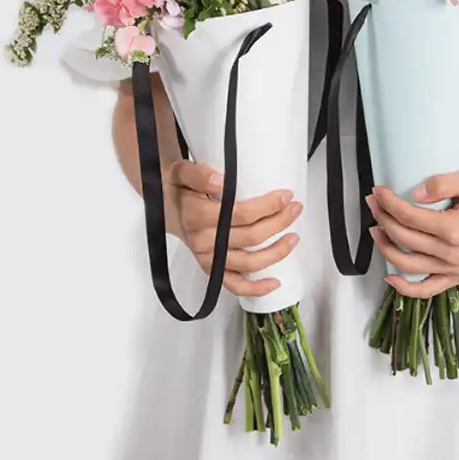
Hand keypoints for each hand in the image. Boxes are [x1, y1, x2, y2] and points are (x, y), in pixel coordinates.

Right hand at [165, 160, 302, 297]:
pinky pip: (233, 285)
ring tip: (294, 237)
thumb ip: (199, 174)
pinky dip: (255, 288)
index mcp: (195, 216)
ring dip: (276, 252)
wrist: (164, 207)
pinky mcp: (210, 269)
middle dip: (278, 223)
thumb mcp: (182, 171)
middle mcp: (202, 241)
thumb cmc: (179, 188)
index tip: (286, 196)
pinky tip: (274, 282)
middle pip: (249, 237)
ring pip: (247, 262)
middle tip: (295, 209)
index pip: (238, 214)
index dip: (266, 206)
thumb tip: (221, 181)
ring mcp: (207, 258)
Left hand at [366, 170, 458, 297]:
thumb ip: (443, 184)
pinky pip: (426, 290)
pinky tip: (389, 276)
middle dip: (382, 218)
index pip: (409, 217)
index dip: (389, 203)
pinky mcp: (457, 277)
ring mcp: (455, 269)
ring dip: (385, 248)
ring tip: (375, 229)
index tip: (377, 191)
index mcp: (456, 229)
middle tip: (372, 202)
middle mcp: (453, 254)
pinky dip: (405, 288)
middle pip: (404, 238)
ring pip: (408, 265)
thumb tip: (415, 194)